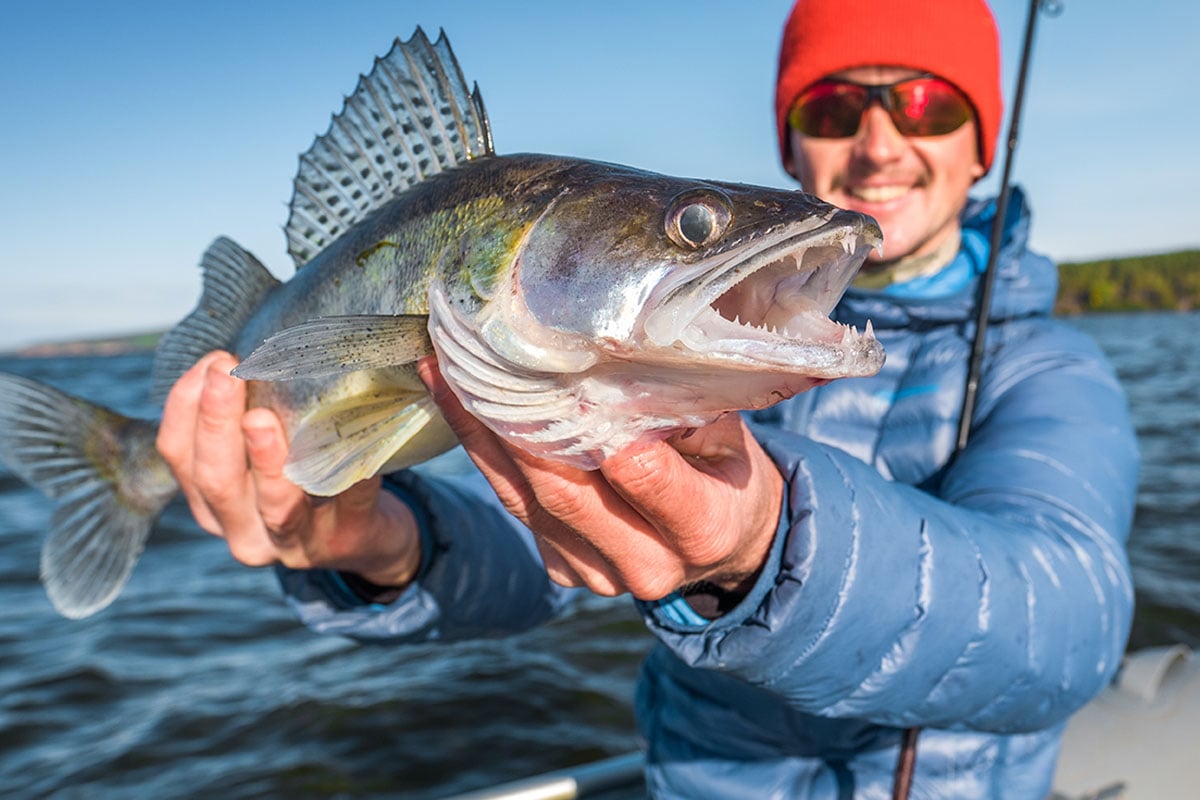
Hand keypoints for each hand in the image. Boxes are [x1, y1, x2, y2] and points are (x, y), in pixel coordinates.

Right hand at [156, 351, 420, 586]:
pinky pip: (348, 505)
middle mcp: (245, 530)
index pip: (179, 456)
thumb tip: (246, 352)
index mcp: (215, 505)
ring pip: (274, 504)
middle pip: (216, 481)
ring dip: (265, 460)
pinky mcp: (348, 539)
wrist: (367, 539)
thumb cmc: (306, 485)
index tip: (211, 363)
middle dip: (215, 424)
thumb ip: (248, 418)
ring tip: (262, 420)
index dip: (185, 408)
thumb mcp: (265, 460)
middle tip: (226, 374)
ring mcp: (297, 541)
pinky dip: (351, 478)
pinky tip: (357, 448)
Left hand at [417, 357, 783, 600]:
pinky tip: (460, 404)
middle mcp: (647, 565)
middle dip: (511, 424)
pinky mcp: (564, 569)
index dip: (593, 427)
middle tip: (471, 357)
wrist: (727, 542)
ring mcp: (598, 575)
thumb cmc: (728, 468)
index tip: (552, 372)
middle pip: (565, 492)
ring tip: (442, 369)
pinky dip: (486, 455)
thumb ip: (680, 404)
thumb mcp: (729, 434)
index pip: (641, 473)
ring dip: (478, 433)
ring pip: (525, 501)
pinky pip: (516, 508)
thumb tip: (618, 351)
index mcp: (702, 529)